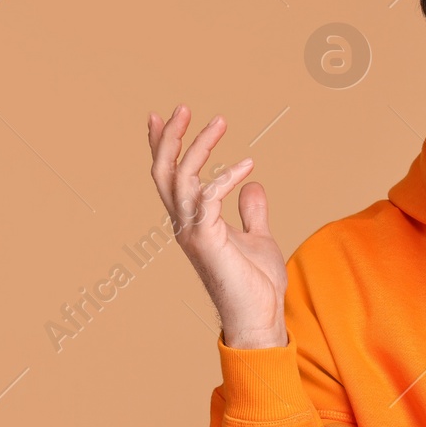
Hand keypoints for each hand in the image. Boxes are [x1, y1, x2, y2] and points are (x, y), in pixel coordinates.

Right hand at [147, 105, 288, 348]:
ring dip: (199, 146)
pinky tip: (248, 165)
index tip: (164, 117)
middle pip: (165, 172)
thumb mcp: (259, 238)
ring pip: (181, 178)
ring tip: (219, 121)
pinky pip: (208, 199)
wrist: (261, 318)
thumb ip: (252, 213)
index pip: (171, 178)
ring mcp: (193, 233)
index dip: (165, 147)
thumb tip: (253, 186)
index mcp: (194, 222)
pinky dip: (226, 177)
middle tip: (185, 108)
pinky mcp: (207, 241)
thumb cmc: (257, 286)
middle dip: (171, 138)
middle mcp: (185, 225)